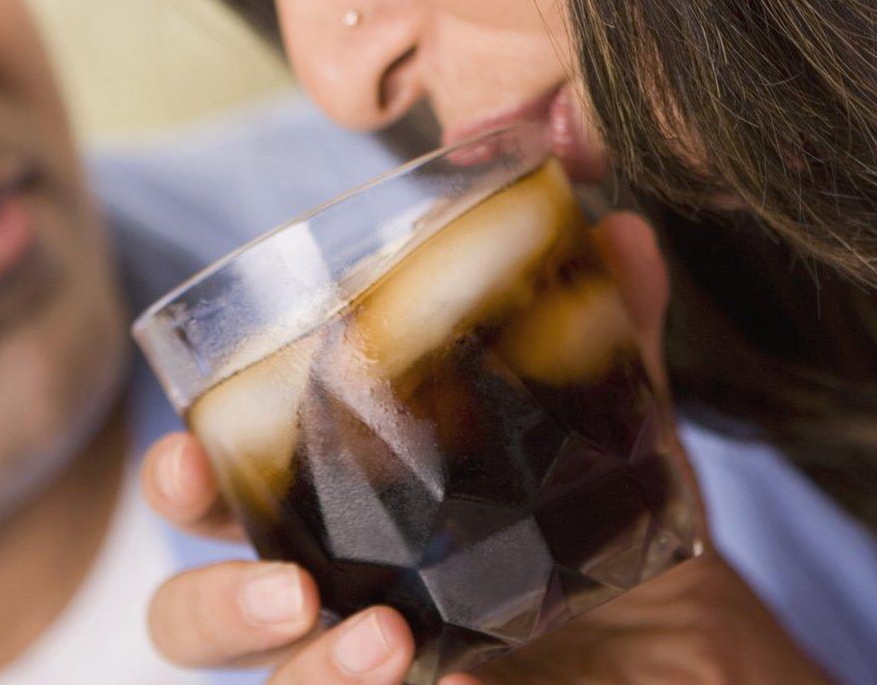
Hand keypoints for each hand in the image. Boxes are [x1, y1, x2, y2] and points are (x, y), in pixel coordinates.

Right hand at [141, 215, 833, 684]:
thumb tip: (622, 235)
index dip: (184, 480)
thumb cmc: (606, 527)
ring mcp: (376, 668)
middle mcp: (333, 598)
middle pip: (196, 621)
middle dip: (214, 602)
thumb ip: (609, 338)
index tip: (188, 460)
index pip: (219, 497)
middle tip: (289, 585)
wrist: (692, 647)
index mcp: (336, 508)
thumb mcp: (612, 432)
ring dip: (314, 677)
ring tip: (387, 642)